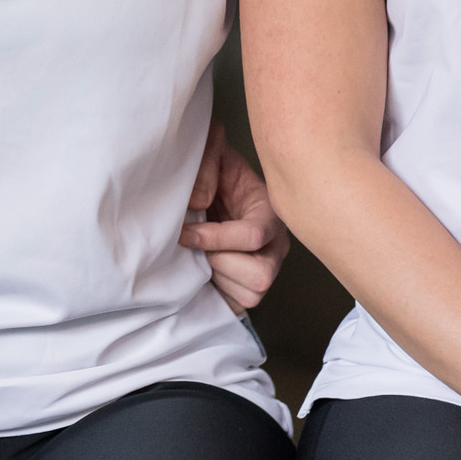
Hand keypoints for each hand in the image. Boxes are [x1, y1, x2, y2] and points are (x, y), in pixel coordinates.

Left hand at [179, 123, 289, 311]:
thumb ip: (206, 168)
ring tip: (201, 256)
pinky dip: (219, 292)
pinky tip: (205, 270)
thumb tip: (197, 203)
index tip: (184, 232)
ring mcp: (268, 267)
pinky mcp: (252, 286)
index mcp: (270, 212)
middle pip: (260, 275)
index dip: (214, 238)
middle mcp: (276, 245)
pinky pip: (241, 305)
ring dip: (217, 277)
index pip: (253, 236)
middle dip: (220, 263)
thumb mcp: (213, 155)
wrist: (218, 188)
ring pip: (250, 293)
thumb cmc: (218, 174)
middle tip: (198, 247)